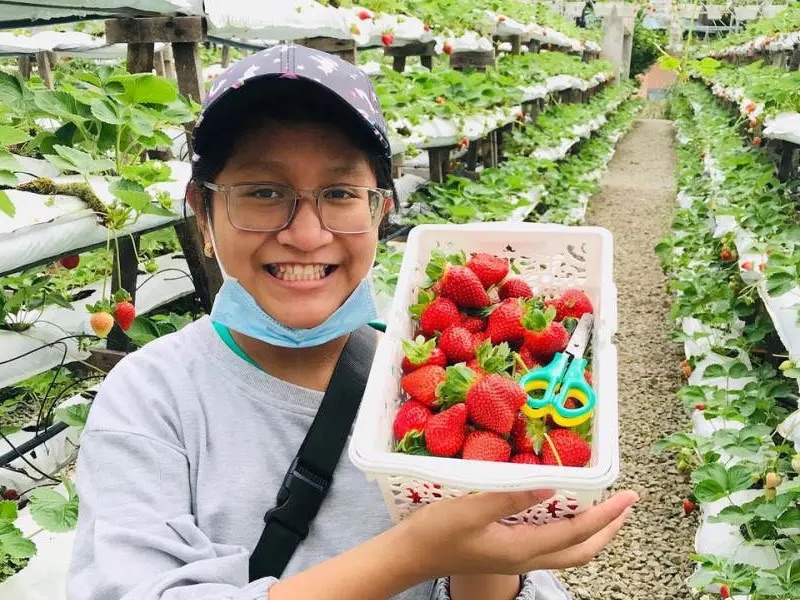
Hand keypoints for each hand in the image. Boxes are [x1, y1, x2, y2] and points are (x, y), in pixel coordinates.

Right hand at [400, 489, 638, 580]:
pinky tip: (563, 509)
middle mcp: (526, 557)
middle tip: (626, 504)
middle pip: (582, 551)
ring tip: (605, 508)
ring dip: (592, 531)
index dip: (606, 515)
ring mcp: (518, 556)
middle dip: (609, 529)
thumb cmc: (436, 532)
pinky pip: (552, 544)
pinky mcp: (509, 550)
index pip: (576, 532)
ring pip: (569, 550)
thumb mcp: (470, 509)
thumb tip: (552, 486)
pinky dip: (570, 530)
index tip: (628, 497)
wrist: (412, 555)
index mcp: (522, 548)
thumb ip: (510, 497)